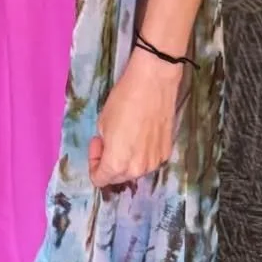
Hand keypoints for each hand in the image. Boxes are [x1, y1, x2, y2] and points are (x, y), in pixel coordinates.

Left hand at [88, 49, 182, 188]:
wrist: (154, 83)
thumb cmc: (123, 99)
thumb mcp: (103, 122)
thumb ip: (104, 146)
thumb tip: (109, 149)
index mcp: (117, 163)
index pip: (99, 179)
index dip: (94, 163)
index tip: (97, 143)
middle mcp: (137, 170)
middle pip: (118, 177)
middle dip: (109, 162)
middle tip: (108, 138)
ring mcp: (155, 162)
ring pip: (135, 170)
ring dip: (127, 159)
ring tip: (127, 134)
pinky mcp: (166, 152)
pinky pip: (149, 159)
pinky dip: (142, 152)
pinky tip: (143, 132)